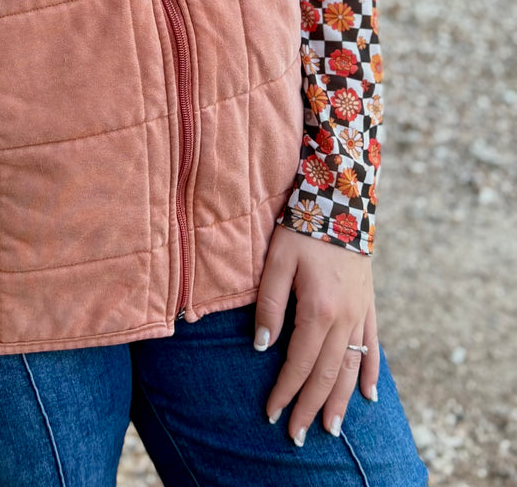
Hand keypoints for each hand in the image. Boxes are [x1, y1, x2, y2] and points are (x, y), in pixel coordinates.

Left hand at [254, 224, 378, 446]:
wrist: (341, 199)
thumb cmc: (302, 227)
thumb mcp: (276, 261)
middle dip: (310, 407)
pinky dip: (371, 373)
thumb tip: (262, 345)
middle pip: (328, 375)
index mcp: (319, 310)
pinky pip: (373, 347)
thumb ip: (269, 304)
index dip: (285, 391)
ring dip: (342, 401)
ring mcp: (360, 313)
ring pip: (353, 368)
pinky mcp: (369, 304)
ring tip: (331, 428)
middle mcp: (345, 319)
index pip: (300, 363)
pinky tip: (370, 396)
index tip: (271, 413)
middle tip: (298, 437)